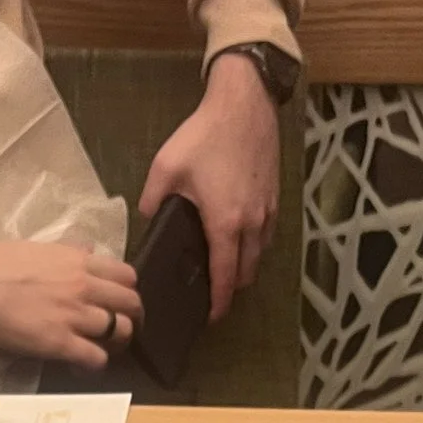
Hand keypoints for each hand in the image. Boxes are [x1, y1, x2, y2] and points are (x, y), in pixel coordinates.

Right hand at [0, 237, 141, 369]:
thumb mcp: (41, 247)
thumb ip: (69, 252)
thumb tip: (88, 250)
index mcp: (79, 261)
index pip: (126, 275)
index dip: (127, 291)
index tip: (118, 301)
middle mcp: (84, 286)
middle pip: (131, 304)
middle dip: (131, 318)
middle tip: (119, 328)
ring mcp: (75, 316)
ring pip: (120, 332)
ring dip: (116, 342)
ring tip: (103, 348)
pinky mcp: (60, 343)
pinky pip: (96, 358)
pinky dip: (95, 364)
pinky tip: (82, 364)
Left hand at [140, 53, 280, 319]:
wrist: (245, 105)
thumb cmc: (205, 135)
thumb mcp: (165, 166)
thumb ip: (152, 199)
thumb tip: (148, 217)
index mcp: (225, 224)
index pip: (224, 278)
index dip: (218, 303)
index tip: (211, 317)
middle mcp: (252, 225)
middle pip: (245, 273)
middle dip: (230, 288)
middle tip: (212, 292)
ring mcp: (268, 212)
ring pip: (259, 255)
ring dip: (243, 265)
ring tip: (223, 265)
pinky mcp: (275, 197)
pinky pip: (266, 234)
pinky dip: (254, 244)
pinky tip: (238, 235)